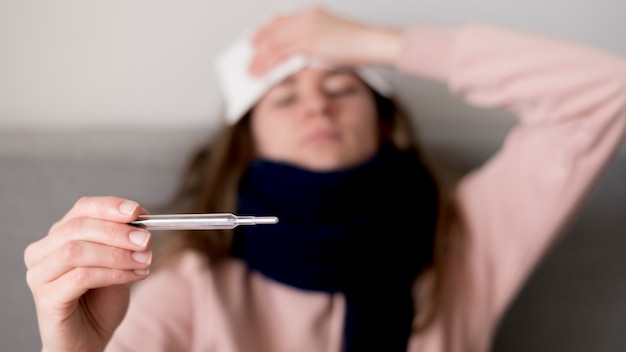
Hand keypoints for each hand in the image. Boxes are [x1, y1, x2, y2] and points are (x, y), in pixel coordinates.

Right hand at [24, 196, 152, 351]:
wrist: (89, 339)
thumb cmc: (101, 300)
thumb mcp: (118, 263)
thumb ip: (124, 242)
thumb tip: (142, 222)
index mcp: (59, 235)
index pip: (82, 208)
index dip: (111, 206)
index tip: (138, 211)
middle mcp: (42, 251)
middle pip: (78, 227)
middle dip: (118, 231)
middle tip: (146, 240)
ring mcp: (39, 274)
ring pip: (77, 251)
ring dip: (117, 253)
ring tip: (145, 260)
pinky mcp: (46, 298)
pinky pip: (81, 277)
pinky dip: (114, 273)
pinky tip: (135, 276)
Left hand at [249, 6, 403, 75]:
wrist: (374, 42)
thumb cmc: (359, 45)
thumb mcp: (331, 42)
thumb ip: (312, 46)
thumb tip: (297, 60)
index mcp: (312, 14)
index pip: (280, 21)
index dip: (264, 32)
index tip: (254, 42)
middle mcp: (306, 17)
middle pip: (273, 31)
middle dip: (258, 48)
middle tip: (248, 60)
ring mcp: (307, 29)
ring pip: (274, 44)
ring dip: (260, 59)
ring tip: (252, 72)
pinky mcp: (310, 43)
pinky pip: (282, 54)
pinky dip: (270, 65)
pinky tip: (264, 73)